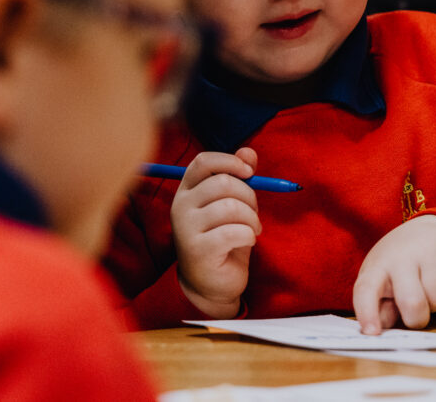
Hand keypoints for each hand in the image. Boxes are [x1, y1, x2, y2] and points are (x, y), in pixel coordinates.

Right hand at [171, 148, 260, 317]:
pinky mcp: (197, 250)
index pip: (203, 161)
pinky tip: (247, 242)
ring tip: (252, 229)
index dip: (229, 161)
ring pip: (231, 207)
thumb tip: (249, 152)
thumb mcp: (232, 203)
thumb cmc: (223, 238)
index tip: (249, 172)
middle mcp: (181, 206)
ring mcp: (186, 228)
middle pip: (223, 183)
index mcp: (187, 190)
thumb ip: (239, 176)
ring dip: (252, 219)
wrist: (210, 283)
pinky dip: (249, 235)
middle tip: (254, 213)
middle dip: (250, 196)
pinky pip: (234, 231)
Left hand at [353, 215, 435, 334]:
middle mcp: (400, 255)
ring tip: (430, 291)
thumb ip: (380, 308)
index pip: (367, 289)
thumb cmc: (397, 266)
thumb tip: (381, 328)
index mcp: (376, 267)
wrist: (421, 230)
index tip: (373, 332)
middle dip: (418, 318)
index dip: (368, 312)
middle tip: (416, 311)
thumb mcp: (380, 283)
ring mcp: (427, 248)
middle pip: (413, 302)